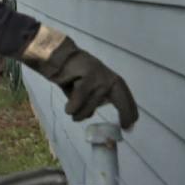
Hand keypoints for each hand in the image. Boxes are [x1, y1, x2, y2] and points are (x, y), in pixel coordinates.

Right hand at [20, 25, 138, 128]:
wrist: (55, 56)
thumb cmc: (69, 75)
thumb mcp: (84, 90)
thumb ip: (91, 100)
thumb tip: (91, 115)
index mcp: (109, 80)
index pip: (124, 97)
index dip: (129, 112)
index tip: (129, 127)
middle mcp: (107, 76)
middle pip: (121, 97)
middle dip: (125, 111)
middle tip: (124, 126)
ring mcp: (99, 74)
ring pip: (94, 102)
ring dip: (82, 112)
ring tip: (73, 114)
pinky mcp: (88, 73)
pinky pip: (81, 96)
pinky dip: (74, 105)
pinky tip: (69, 109)